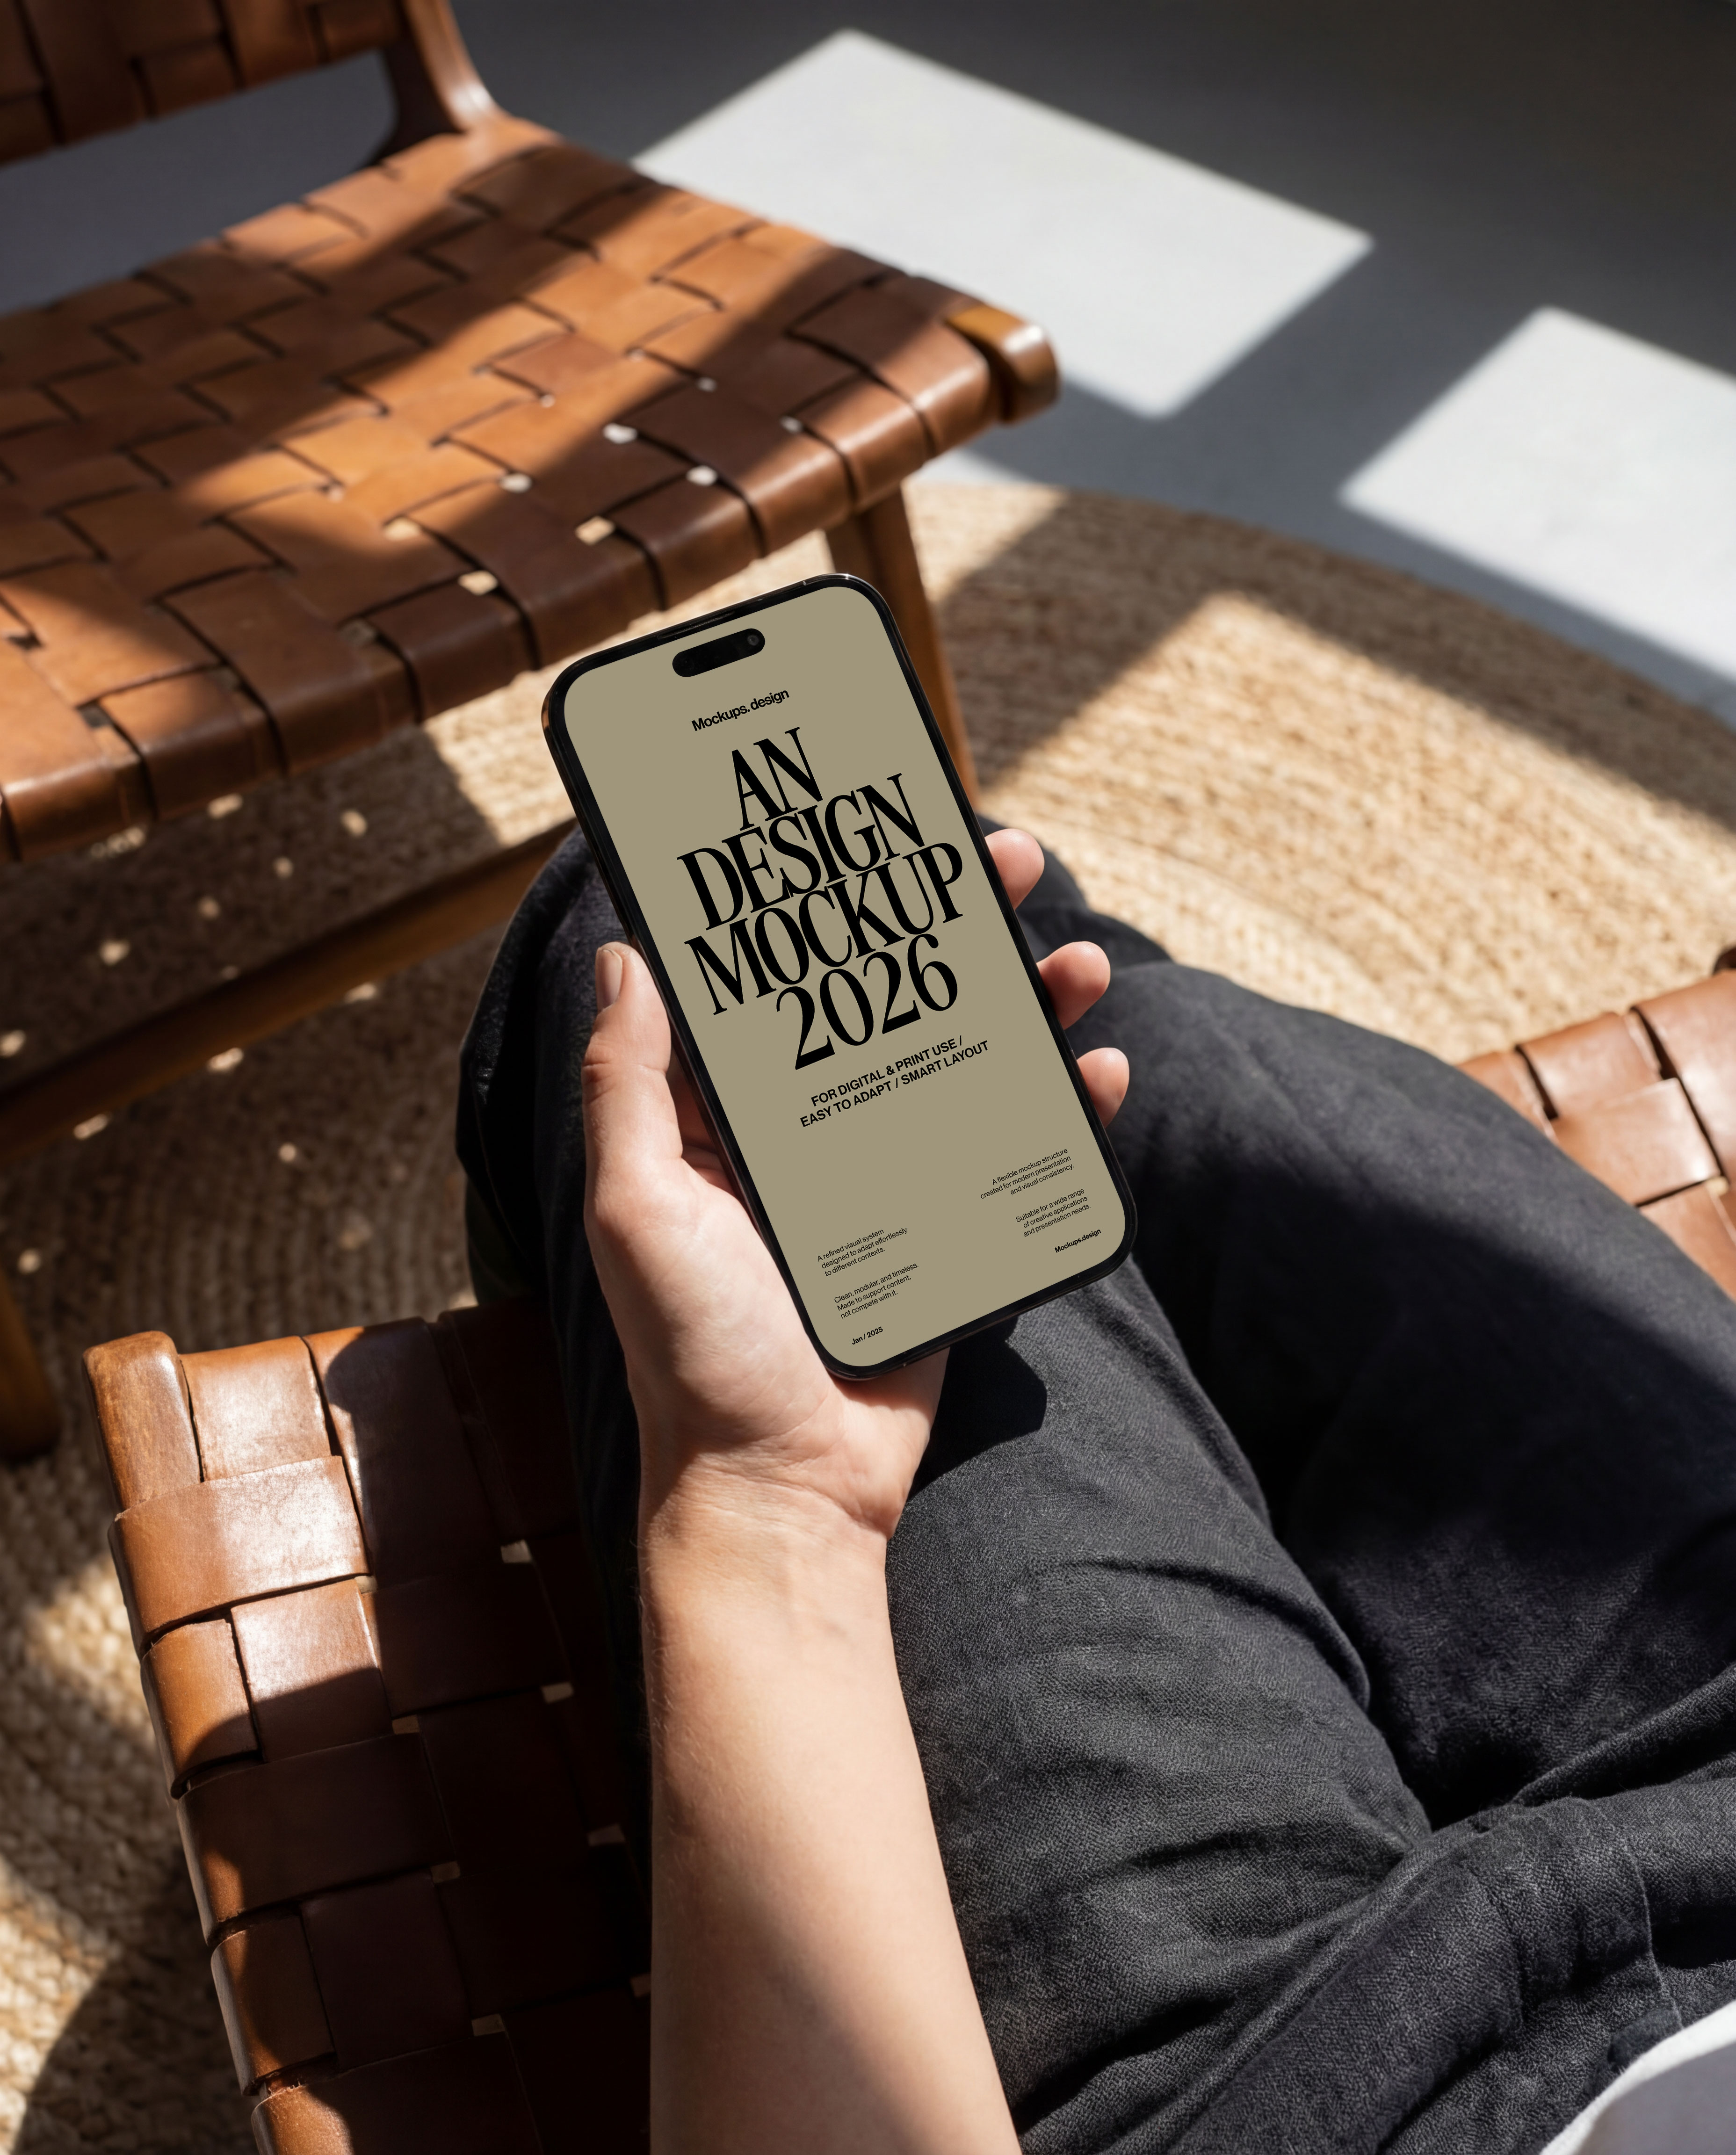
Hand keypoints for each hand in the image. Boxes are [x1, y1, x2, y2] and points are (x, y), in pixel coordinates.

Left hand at [582, 827, 1128, 1546]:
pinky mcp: (955, 1232)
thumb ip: (631, 1084)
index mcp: (736, 1116)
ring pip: (971, 1060)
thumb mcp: (639, 1207)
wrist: (783, 1487)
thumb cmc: (694, 1353)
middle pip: (897, 998)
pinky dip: (1066, 1108)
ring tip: (1074, 963)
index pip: (789, 979)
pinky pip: (1021, 1152)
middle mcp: (817, 1134)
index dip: (831, 902)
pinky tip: (1098, 1069)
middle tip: (1003, 859)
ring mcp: (893, 1180)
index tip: (873, 830)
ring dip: (1027, 1000)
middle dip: (952, 924)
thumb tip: (626, 956)